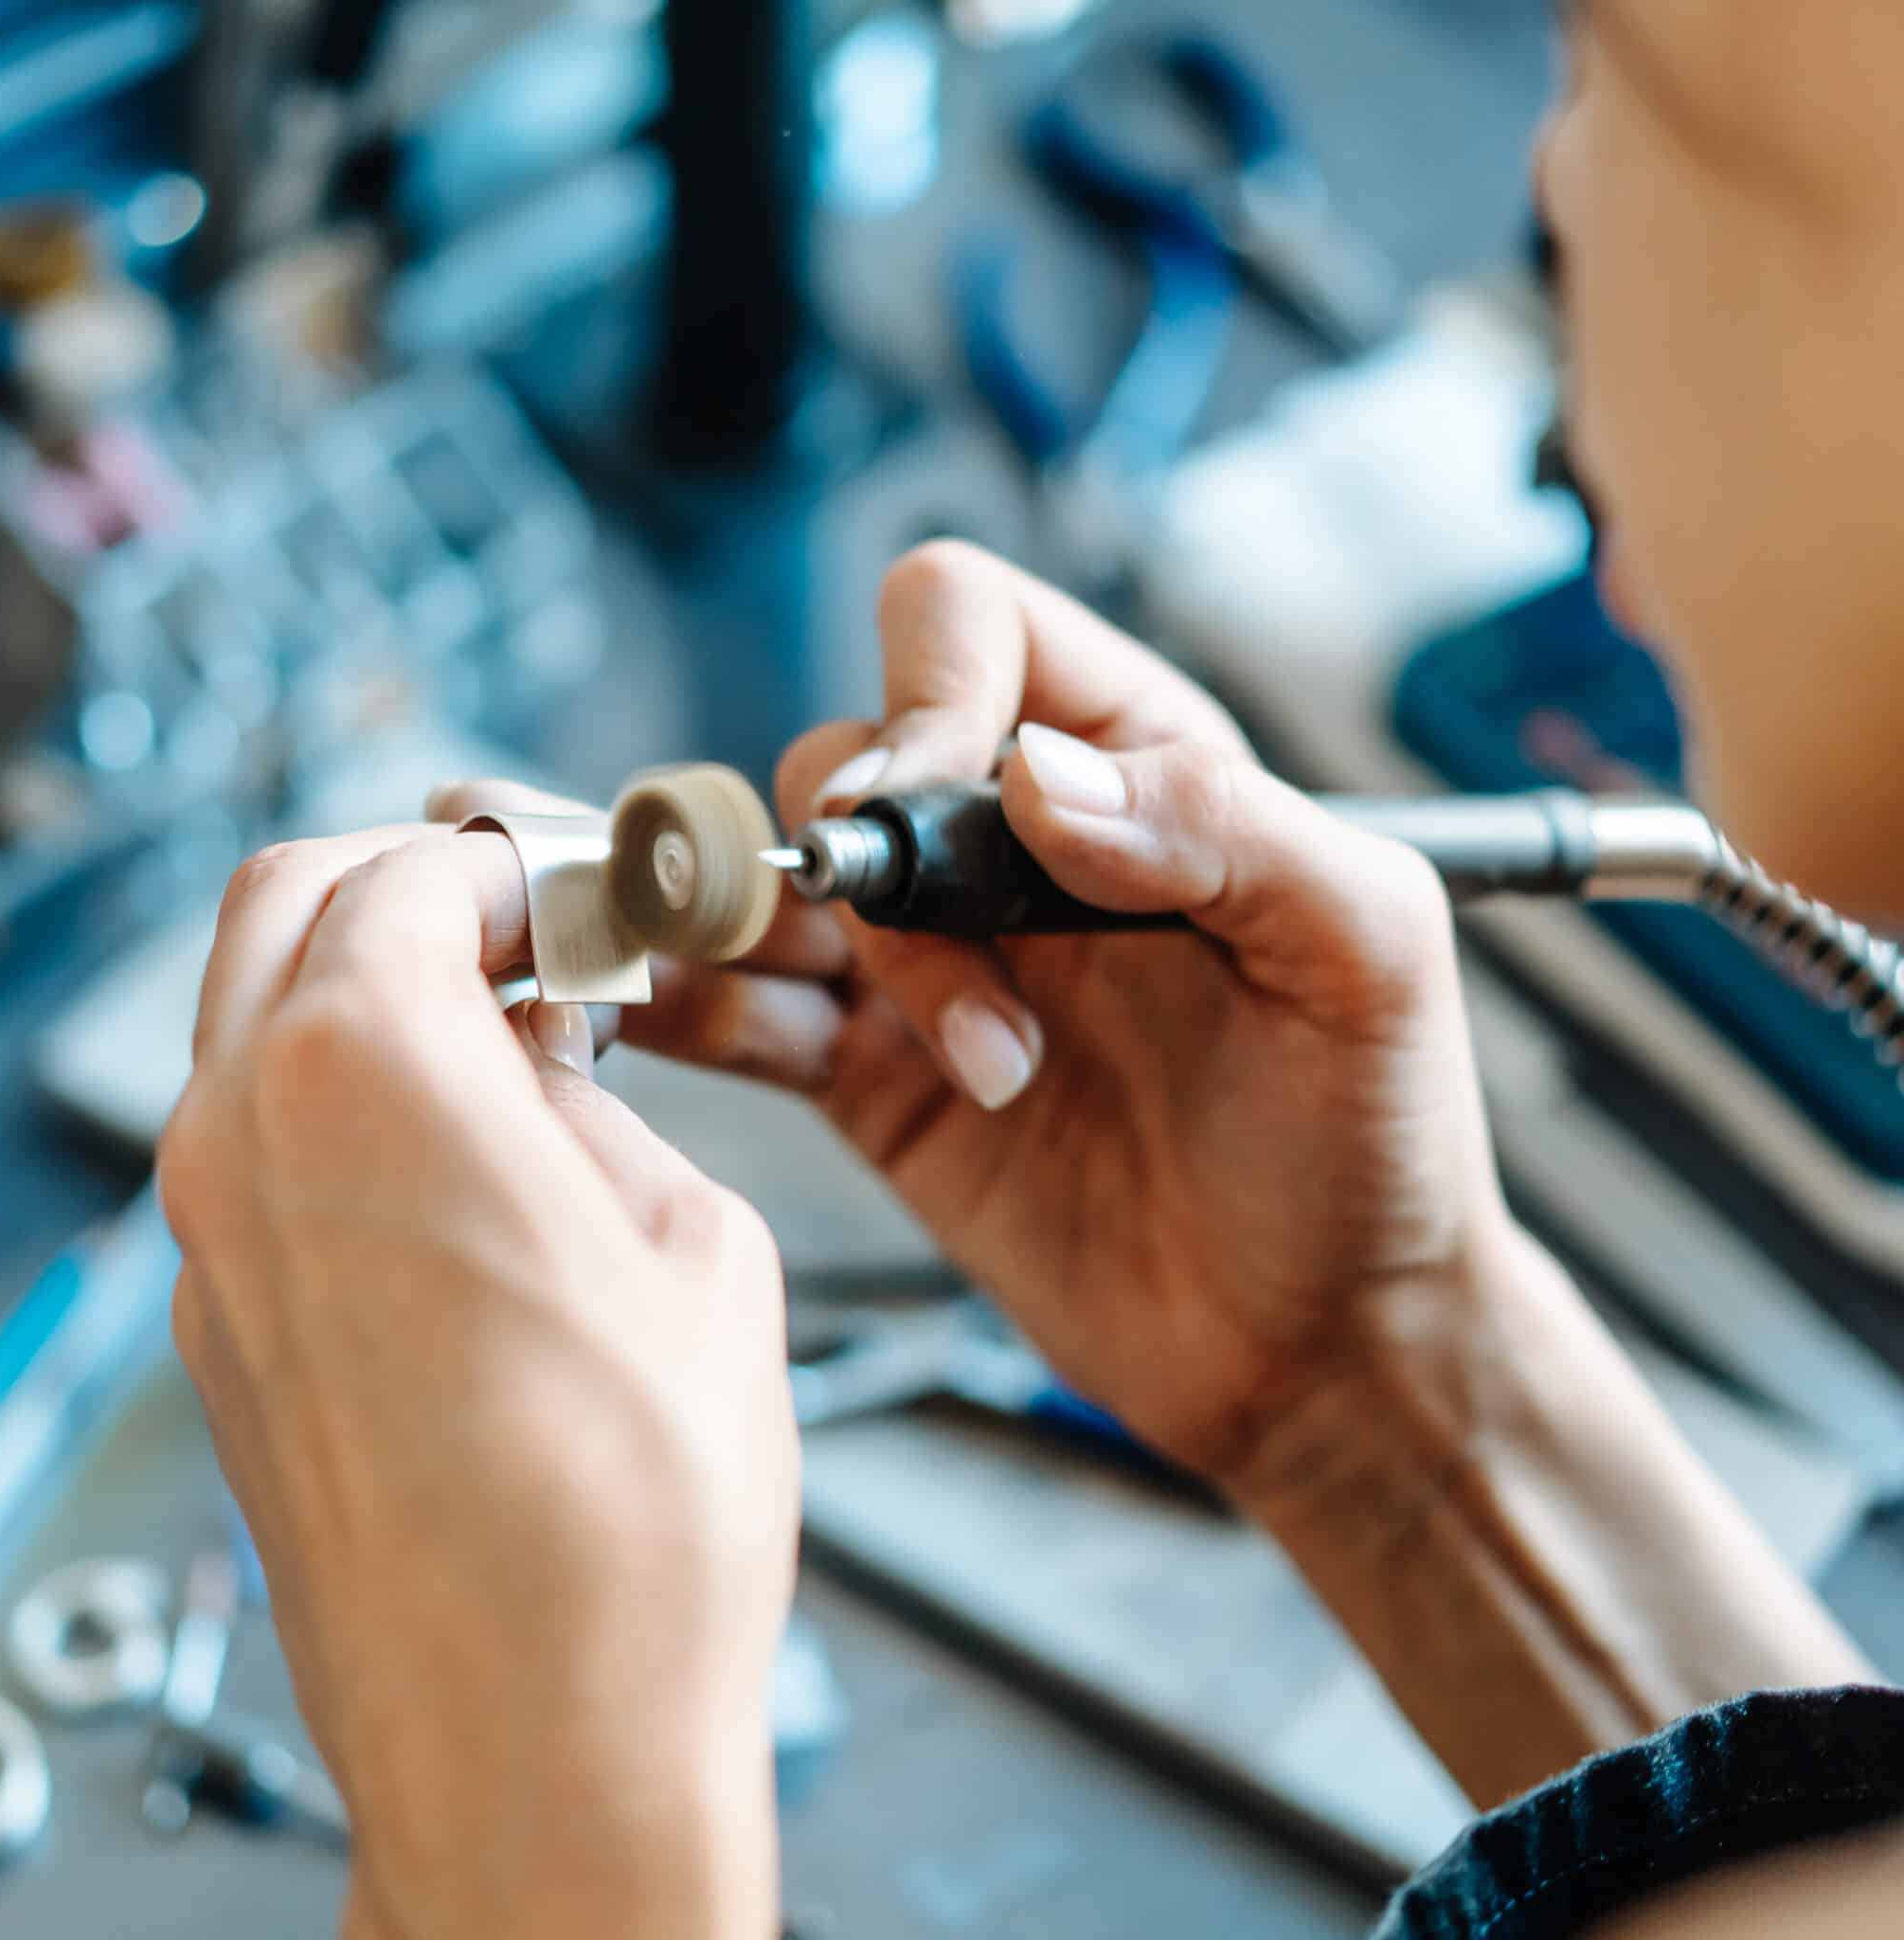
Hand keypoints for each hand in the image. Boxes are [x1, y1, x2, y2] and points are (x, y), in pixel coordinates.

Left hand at [159, 827, 794, 1939]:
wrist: (536, 1743)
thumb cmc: (635, 1520)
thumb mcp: (698, 1247)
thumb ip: (603, 1114)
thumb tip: (556, 1069)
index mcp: (372, 1079)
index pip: (409, 876)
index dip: (512, 863)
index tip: (581, 890)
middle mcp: (250, 1143)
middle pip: (283, 909)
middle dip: (409, 885)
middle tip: (526, 926)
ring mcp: (210, 1246)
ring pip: (252, 1026)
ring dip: (369, 993)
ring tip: (511, 1052)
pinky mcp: (219, 1334)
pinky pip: (258, 1151)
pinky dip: (342, 1104)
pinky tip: (462, 1170)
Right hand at [432, 542, 1510, 1489]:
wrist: (1322, 1345)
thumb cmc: (1374, 1141)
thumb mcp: (1363, 957)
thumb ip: (1222, 828)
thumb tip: (1035, 776)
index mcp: (1140, 772)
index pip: (970, 631)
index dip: (926, 697)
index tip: (940, 810)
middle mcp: (1017, 855)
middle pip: (847, 760)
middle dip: (872, 864)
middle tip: (970, 1008)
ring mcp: (937, 972)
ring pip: (773, 879)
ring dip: (763, 932)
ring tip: (868, 1040)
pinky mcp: (879, 1086)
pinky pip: (747, 1015)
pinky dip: (686, 1002)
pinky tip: (666, 1009)